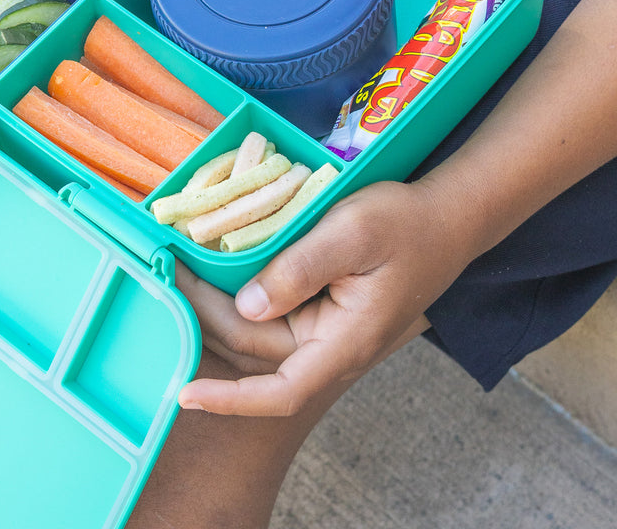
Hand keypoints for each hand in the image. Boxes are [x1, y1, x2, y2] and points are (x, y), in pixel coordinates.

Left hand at [176, 178, 472, 416]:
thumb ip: (300, 269)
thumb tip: (248, 304)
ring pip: (258, 331)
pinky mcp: (321, 310)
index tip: (185, 394)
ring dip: (219, 306)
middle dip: (208, 316)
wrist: (445, 217)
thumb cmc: (404, 224)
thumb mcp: (352, 232)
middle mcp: (331, 345)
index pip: (281, 392)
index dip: (231, 398)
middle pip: (254, 348)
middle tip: (172, 270)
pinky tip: (222, 270)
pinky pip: (273, 314)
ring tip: (185, 269)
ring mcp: (325, 329)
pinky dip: (241, 296)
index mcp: (345, 341)